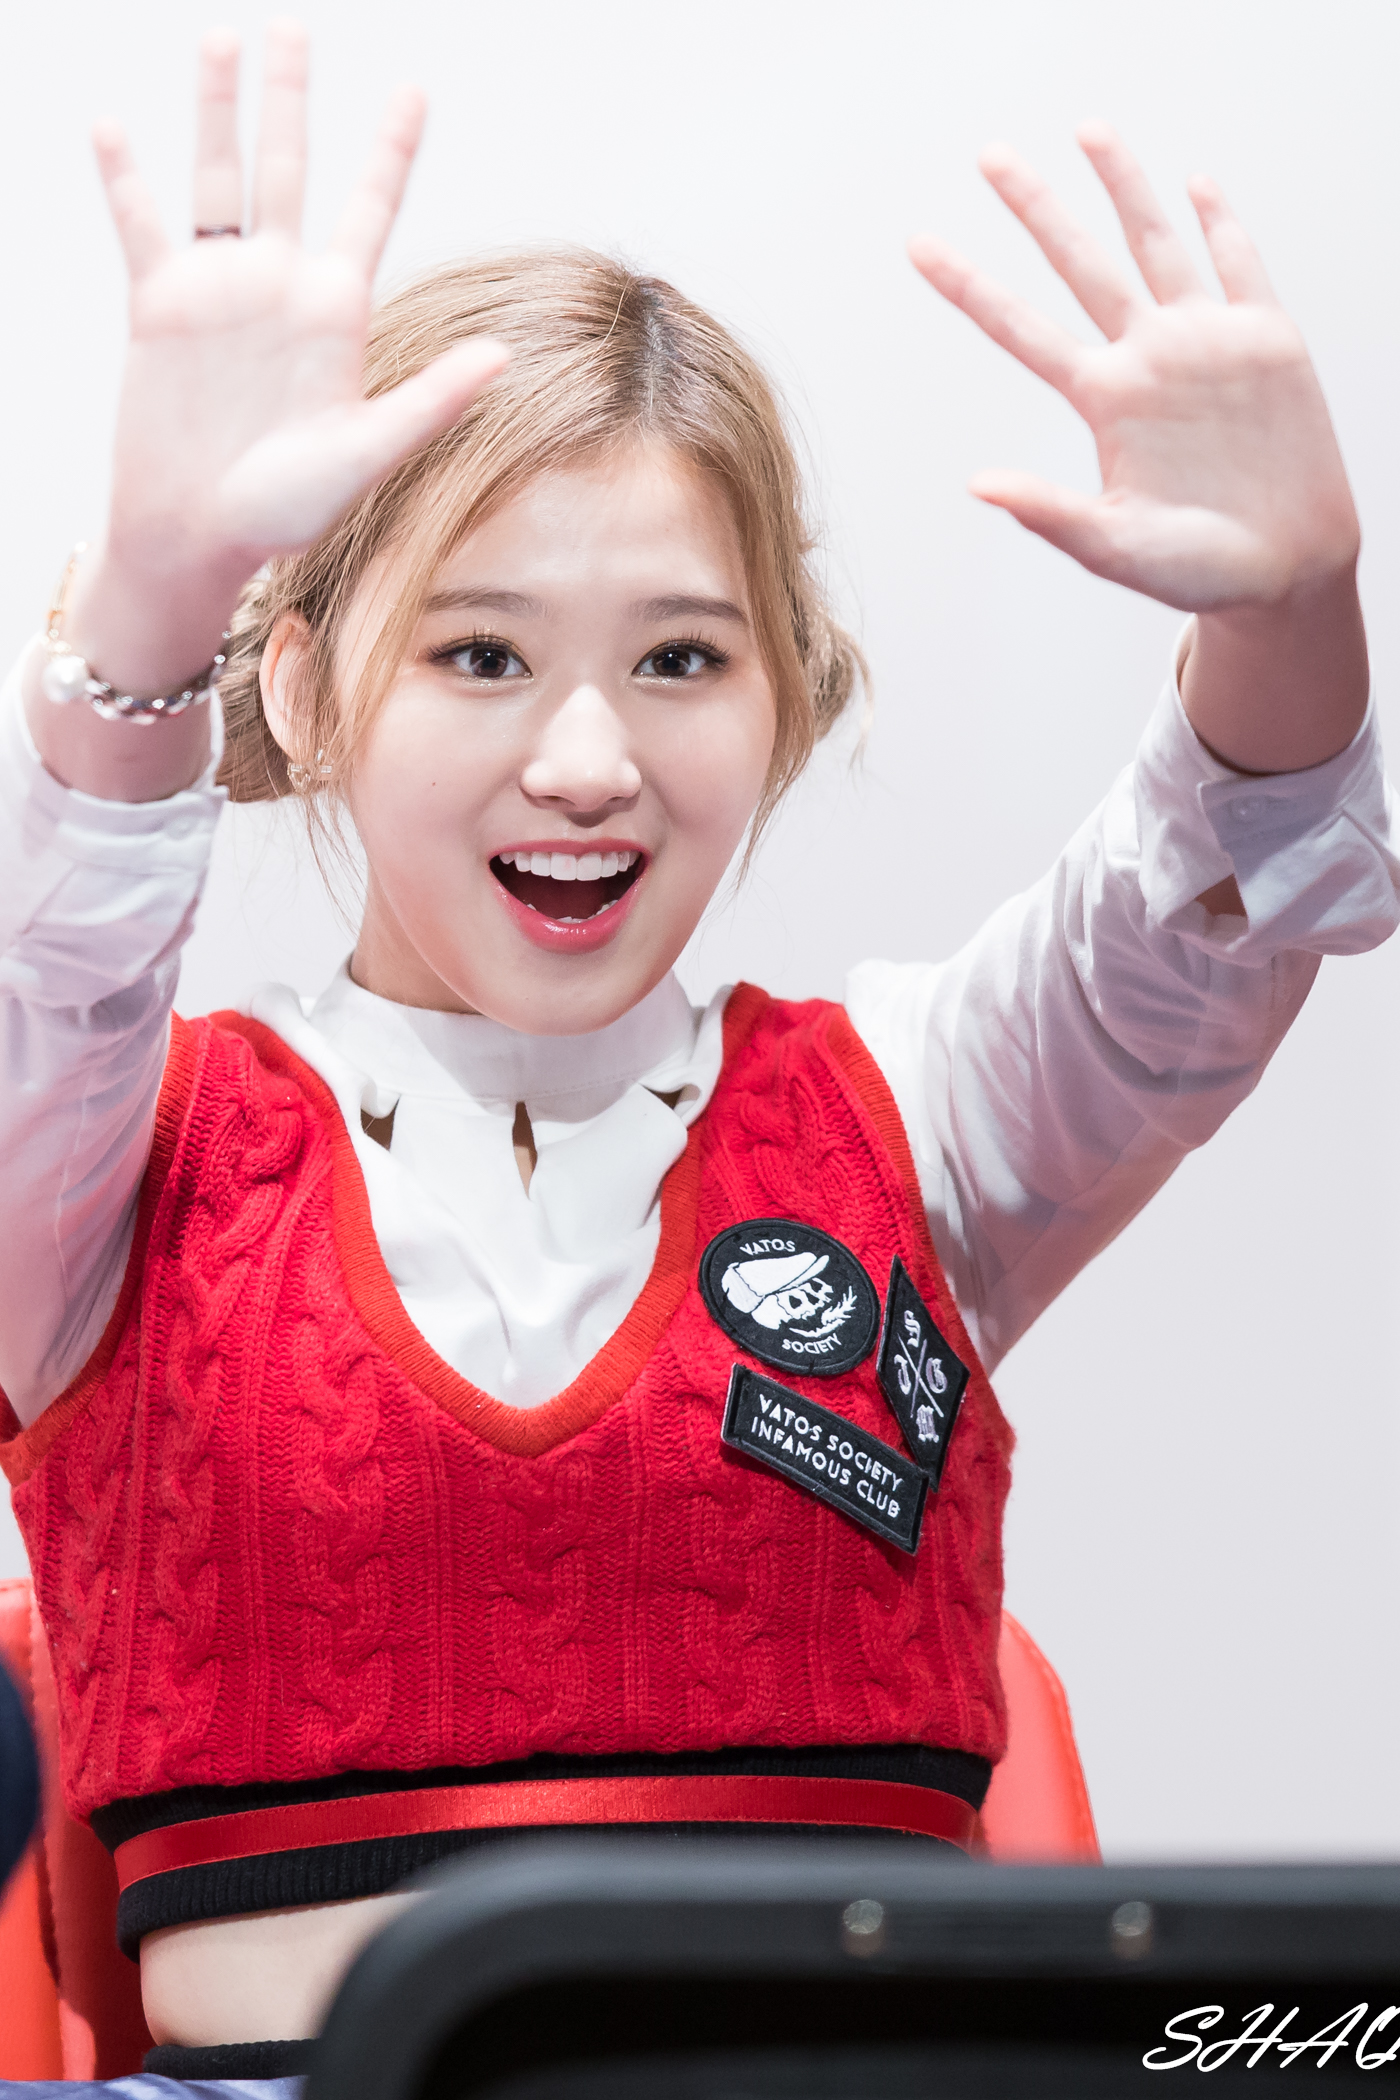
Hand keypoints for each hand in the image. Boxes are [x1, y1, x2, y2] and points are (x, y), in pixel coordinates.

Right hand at [68, 21, 505, 697]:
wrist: (199, 538)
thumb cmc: (285, 513)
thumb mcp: (368, 453)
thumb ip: (429, 400)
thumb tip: (501, 356)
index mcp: (336, 312)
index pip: (369, 209)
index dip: (391, 151)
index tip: (415, 89)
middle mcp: (279, 286)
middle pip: (288, 167)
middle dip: (290, 97)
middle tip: (292, 25)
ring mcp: (219, 289)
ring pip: (218, 175)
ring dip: (217, 109)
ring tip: (221, 39)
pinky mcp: (159, 304)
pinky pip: (140, 224)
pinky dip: (125, 176)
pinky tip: (115, 127)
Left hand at [910, 127, 1366, 773]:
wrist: (1282, 573)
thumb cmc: (1195, 572)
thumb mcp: (1116, 548)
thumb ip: (1051, 515)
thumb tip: (979, 486)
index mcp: (1102, 403)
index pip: (1019, 330)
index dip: (969, 287)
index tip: (918, 245)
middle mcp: (1144, 360)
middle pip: (1079, 266)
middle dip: (1036, 209)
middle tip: (989, 155)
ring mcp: (1202, 345)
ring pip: (1154, 244)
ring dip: (1125, 187)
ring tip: (1088, 130)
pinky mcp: (1265, 341)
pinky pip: (1241, 266)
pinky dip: (1221, 223)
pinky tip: (1197, 185)